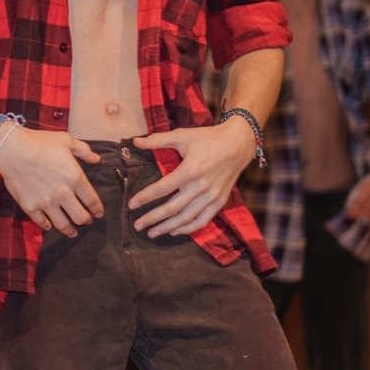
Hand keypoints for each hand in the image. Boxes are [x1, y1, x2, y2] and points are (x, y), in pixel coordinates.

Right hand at [0, 126, 104, 235]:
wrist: (12, 149)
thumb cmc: (40, 142)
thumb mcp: (66, 140)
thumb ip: (84, 150)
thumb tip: (96, 159)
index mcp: (75, 178)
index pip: (92, 201)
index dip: (98, 209)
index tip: (98, 213)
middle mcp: (63, 194)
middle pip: (80, 217)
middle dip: (85, 220)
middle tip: (85, 220)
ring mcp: (46, 202)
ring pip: (63, 225)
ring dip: (69, 230)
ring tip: (72, 232)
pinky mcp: (30, 206)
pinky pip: (41, 222)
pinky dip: (47, 225)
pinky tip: (49, 225)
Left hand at [128, 119, 256, 237]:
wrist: (238, 145)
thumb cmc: (208, 139)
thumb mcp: (182, 135)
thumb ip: (157, 140)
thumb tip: (135, 142)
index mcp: (190, 170)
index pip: (163, 188)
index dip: (146, 197)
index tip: (131, 205)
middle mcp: (201, 186)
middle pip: (173, 208)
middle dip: (153, 218)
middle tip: (137, 225)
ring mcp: (212, 196)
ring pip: (187, 218)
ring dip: (168, 227)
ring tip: (152, 233)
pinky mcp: (220, 202)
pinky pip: (202, 220)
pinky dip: (188, 229)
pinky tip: (174, 231)